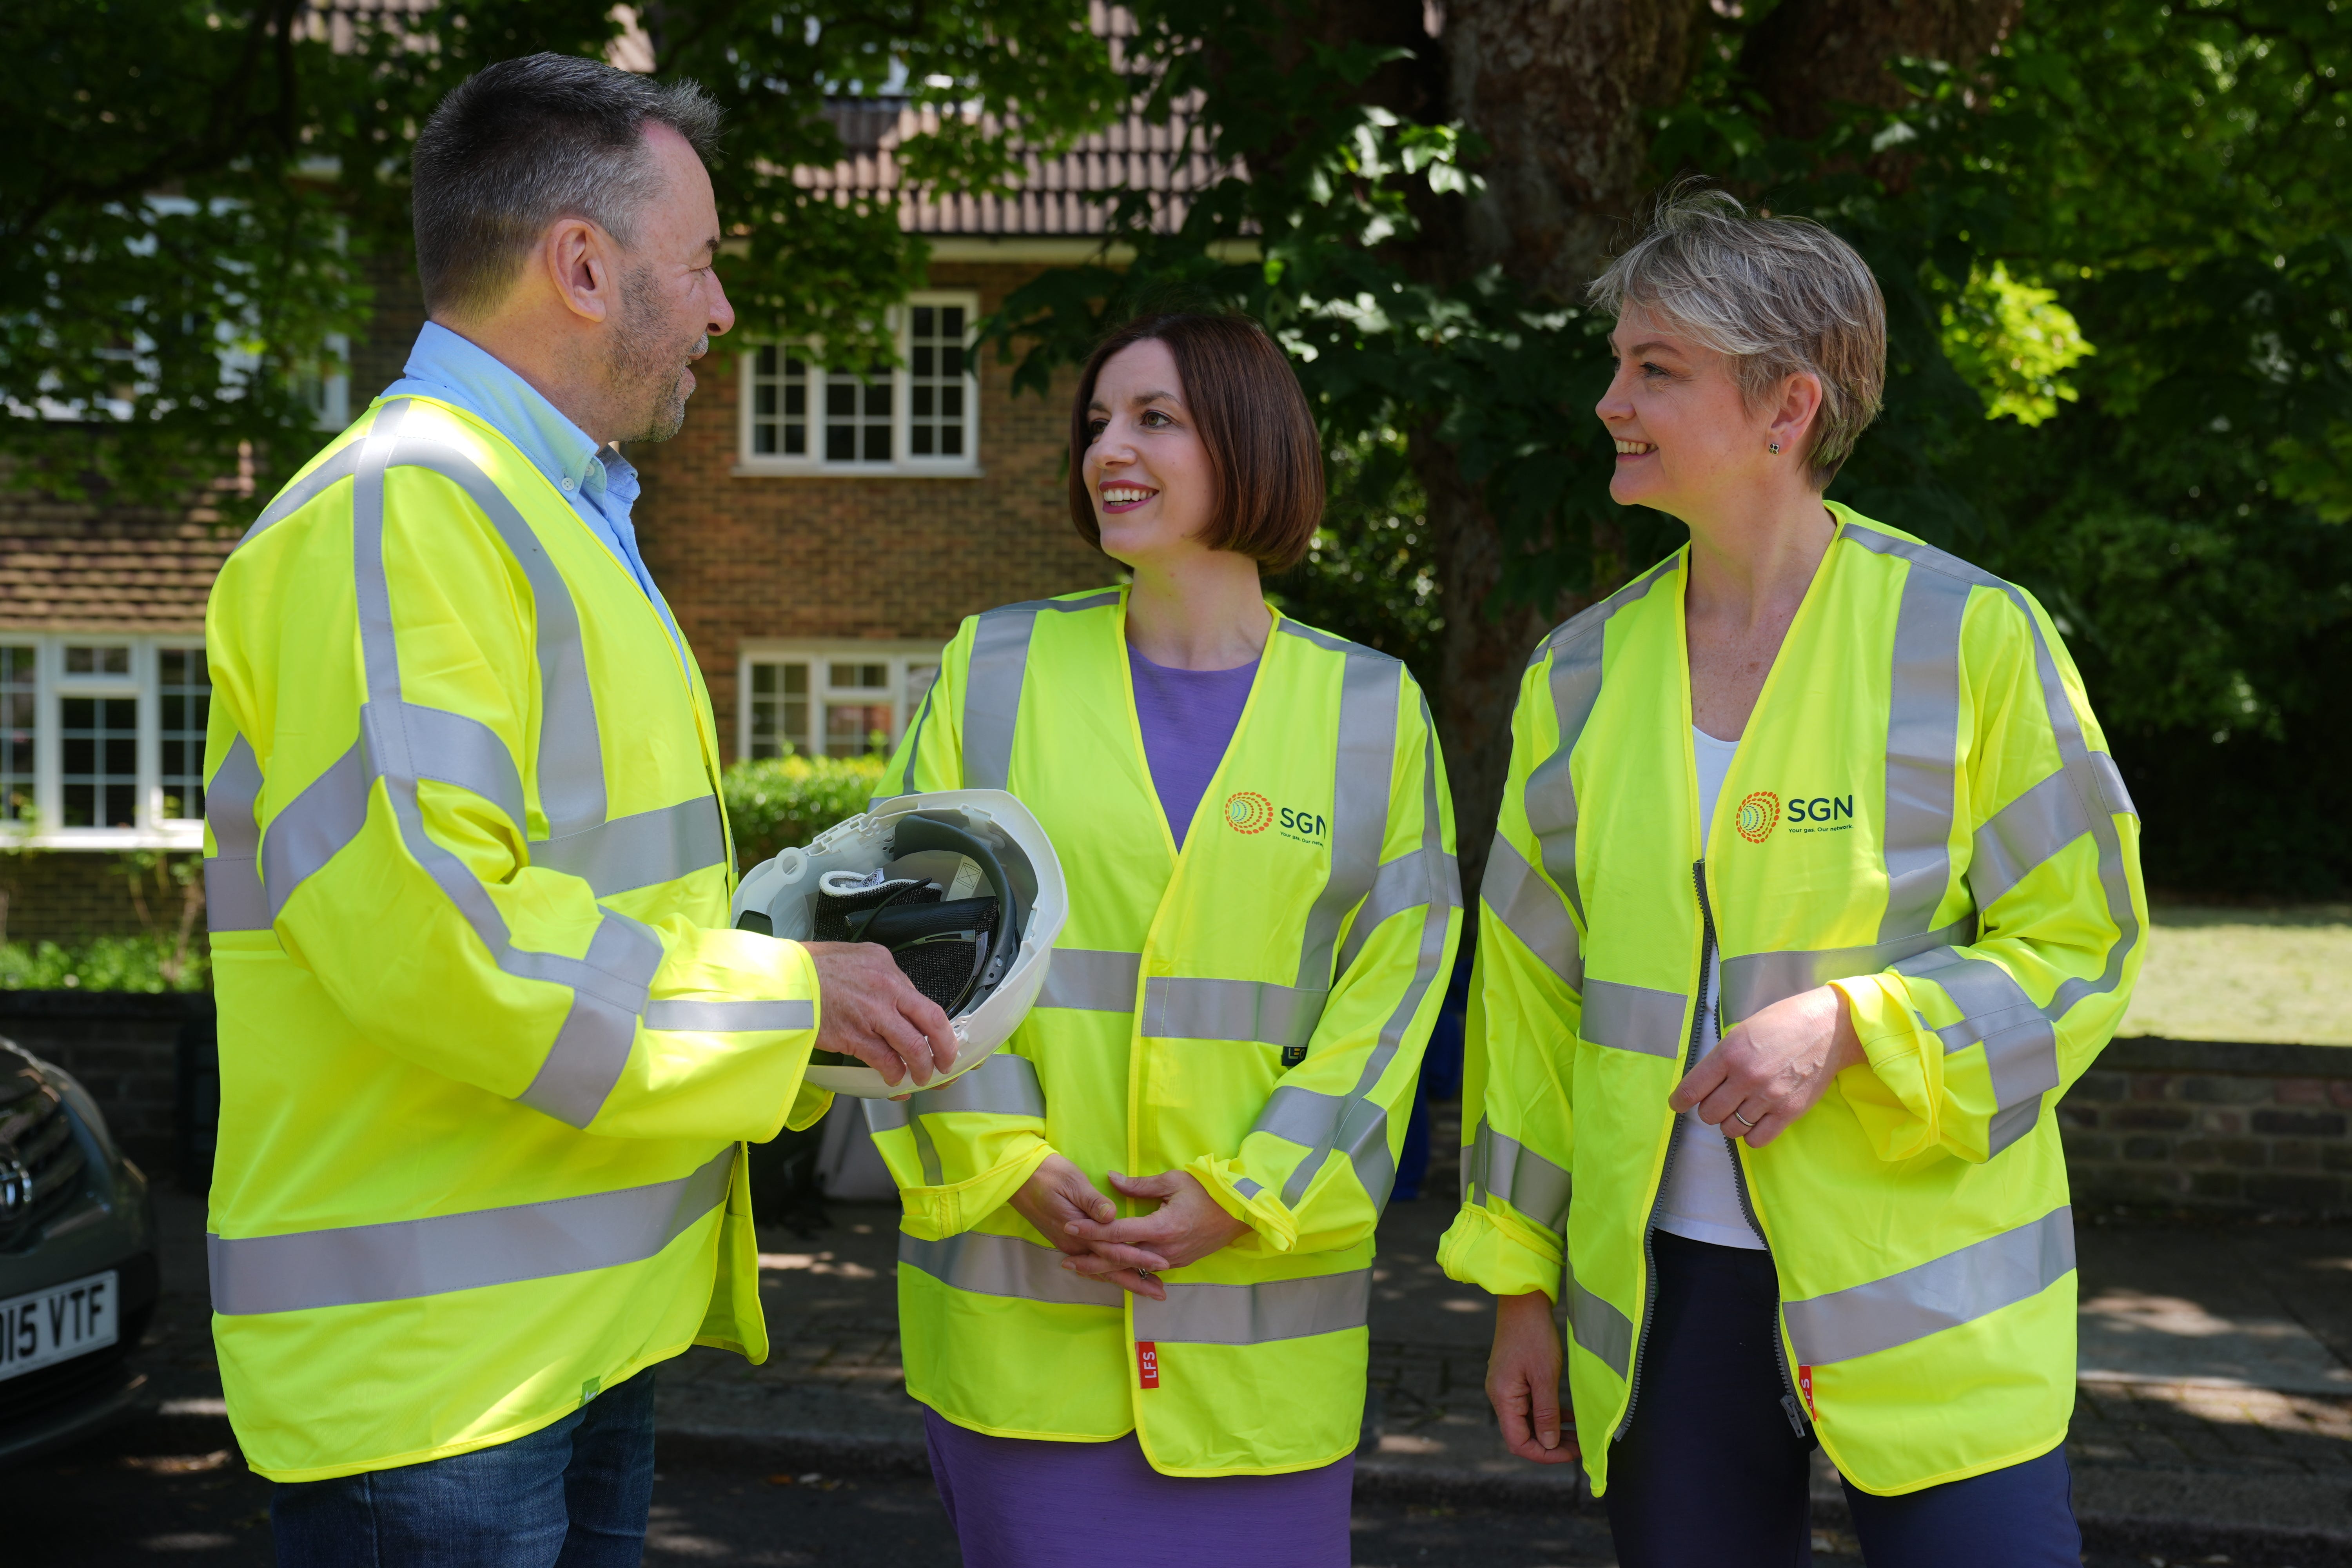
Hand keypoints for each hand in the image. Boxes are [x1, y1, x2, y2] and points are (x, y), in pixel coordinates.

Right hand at [803, 941, 957, 1088]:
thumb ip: (877, 977)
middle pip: (932, 1021)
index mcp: (886, 966)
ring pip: (912, 1045)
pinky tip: (892, 1079)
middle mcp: (886, 987)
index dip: (934, 1026)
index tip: (939, 1039)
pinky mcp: (855, 1035)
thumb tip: (892, 999)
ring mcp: (872, 1013)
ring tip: (920, 1077)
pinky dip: (893, 1074)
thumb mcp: (853, 959)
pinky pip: (885, 1060)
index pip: (922, 999)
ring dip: (921, 1067)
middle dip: (944, 1047)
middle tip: (946, 1062)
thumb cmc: (808, 970)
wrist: (780, 981)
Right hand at [1007, 1155, 1164, 1298]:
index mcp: (1079, 1230)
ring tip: (1147, 1290)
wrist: (1019, 1177)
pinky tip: (1118, 1278)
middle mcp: (1074, 1245)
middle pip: (1110, 1268)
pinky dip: (1107, 1275)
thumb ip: (1092, 1201)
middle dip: (1137, 1281)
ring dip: (1125, 1282)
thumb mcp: (1072, 1182)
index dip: (1139, 1258)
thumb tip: (1111, 1215)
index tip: (1161, 1264)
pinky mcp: (1067, 1242)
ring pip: (1100, 1271)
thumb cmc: (1048, 1174)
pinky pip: (1090, 1266)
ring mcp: (1069, 1246)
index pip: (1114, 1250)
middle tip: (1160, 1293)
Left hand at [1060, 1170, 1250, 1301]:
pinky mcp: (1177, 1264)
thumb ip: (1139, 1184)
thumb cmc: (1208, 1191)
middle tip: (1066, 1260)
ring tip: (1081, 1268)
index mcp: (1161, 1228)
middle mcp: (1163, 1250)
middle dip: (1091, 1261)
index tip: (1070, 1227)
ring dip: (1105, 1268)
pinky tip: (1110, 1269)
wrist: (1240, 1213)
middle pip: (1119, 1259)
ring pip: (1131, 1268)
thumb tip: (1110, 1179)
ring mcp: (1171, 1261)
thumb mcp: (1173, 1180)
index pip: (1117, 1233)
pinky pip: (1145, 1269)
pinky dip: (1125, 1269)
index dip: (1091, 1231)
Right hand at [1487, 1290, 1576, 1464]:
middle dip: (1551, 1444)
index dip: (1545, 1454)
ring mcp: (1506, 1387)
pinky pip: (1529, 1406)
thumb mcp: (1545, 1376)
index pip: (1518, 1443)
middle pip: (1522, 1435)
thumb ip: (1546, 1413)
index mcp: (1503, 1398)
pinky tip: (1568, 1416)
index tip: (1572, 1453)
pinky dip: (1548, 1414)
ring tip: (1578, 1434)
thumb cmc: (1534, 1335)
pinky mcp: (1513, 1379)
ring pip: (1528, 1421)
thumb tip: (1548, 1444)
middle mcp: (1500, 1397)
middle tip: (1580, 1446)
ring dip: (1551, 1430)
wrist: (1523, 1302)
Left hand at [1668, 983, 1865, 1147]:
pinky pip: (1757, 1139)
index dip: (1680, 1101)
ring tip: (1739, 1109)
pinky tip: (1754, 1122)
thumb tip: (1704, 1082)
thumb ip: (1723, 1058)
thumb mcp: (1743, 1031)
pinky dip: (1750, 1135)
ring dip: (1730, 1122)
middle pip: (1709, 1113)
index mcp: (1730, 1053)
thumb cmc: (1784, 1023)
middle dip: (1709, 1109)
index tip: (1678, 1104)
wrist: (1828, 1028)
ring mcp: (1769, 1097)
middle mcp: (1746, 1078)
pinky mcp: (1789, 1112)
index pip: (1692, 1089)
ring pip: (1731, 1128)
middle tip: (1718, 1101)